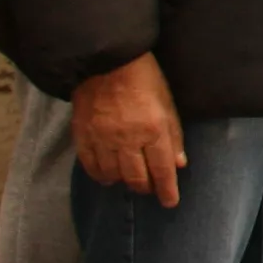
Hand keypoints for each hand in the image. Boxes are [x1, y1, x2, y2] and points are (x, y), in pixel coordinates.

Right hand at [73, 55, 188, 209]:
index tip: (171, 202)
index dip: (167, 190)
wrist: (106, 61)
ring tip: (130, 180)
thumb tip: (179, 164)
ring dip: (124, 182)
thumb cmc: (145, 78)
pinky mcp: (83, 136)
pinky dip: (101, 175)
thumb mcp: (168, 103)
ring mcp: (103, 139)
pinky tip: (108, 176)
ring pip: (114, 176)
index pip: (162, 170)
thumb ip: (174, 135)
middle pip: (137, 178)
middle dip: (146, 188)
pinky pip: (91, 166)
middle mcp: (128, 139)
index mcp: (153, 129)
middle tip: (150, 189)